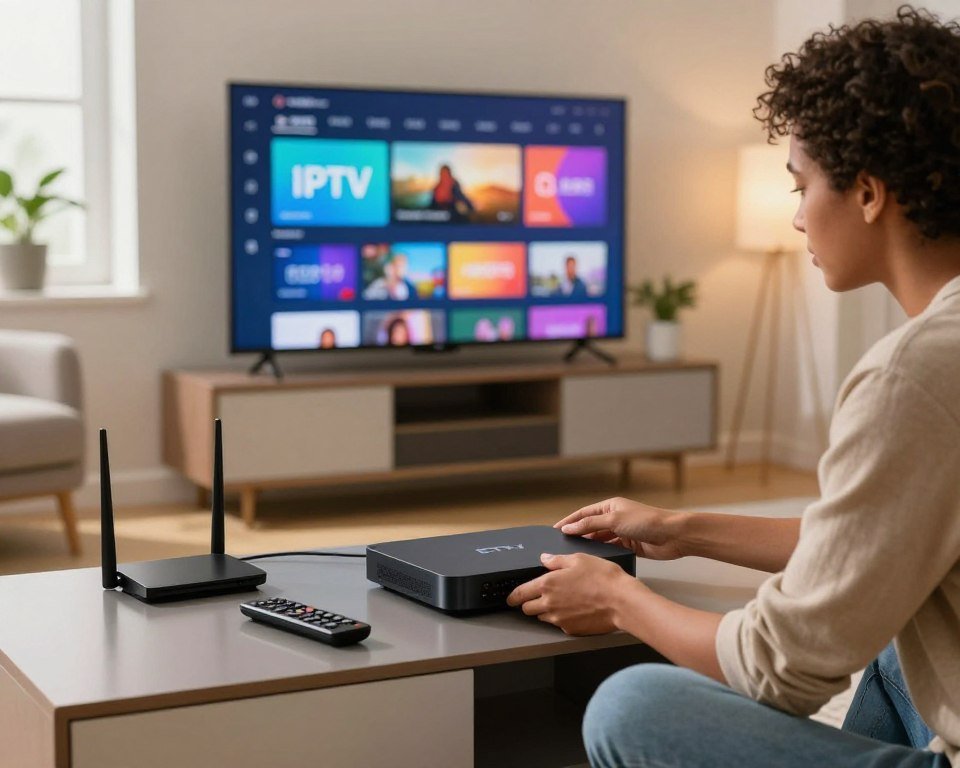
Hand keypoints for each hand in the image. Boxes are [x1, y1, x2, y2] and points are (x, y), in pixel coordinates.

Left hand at [506, 552, 637, 634]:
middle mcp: (549, 604)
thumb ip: (557, 560)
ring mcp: (559, 620)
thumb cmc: (603, 578)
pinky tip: (574, 610)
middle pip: (527, 609)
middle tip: (536, 598)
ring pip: (542, 618)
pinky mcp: (570, 630)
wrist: (622, 602)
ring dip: (544, 611)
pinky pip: (559, 624)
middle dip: (528, 604)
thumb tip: (544, 558)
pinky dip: (561, 618)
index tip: (510, 598)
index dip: (513, 596)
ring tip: (559, 602)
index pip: (520, 593)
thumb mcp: (579, 559)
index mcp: (547, 584)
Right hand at [554, 496, 684, 560]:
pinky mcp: (629, 545)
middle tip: (562, 545)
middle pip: (591, 527)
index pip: (584, 513)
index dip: (569, 521)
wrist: (673, 536)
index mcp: (611, 506)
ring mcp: (622, 532)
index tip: (555, 529)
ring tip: (575, 554)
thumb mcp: (614, 520)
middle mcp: (615, 517)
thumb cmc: (647, 521)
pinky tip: (594, 559)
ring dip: (590, 545)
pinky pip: (610, 549)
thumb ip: (590, 525)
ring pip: (600, 539)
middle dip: (578, 535)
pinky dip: (602, 553)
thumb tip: (569, 528)